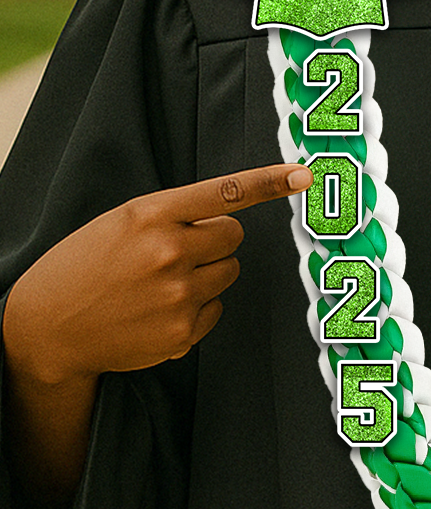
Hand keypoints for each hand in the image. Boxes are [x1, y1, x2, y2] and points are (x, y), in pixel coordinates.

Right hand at [3, 164, 312, 386]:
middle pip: (235, 237)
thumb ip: (175, 215)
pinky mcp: (182, 333)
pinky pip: (217, 309)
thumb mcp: (124, 222)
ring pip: (229, 272)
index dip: (269, 182)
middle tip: (177, 252)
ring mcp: (177, 295)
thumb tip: (234, 220)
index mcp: (151, 214)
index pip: (224, 192)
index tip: (304, 175)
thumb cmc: (89, 264)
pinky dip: (196, 309)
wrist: (47, 326)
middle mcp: (168, 252)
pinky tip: (158, 311)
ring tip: (161, 283)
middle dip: (216, 241)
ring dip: (208, 274)